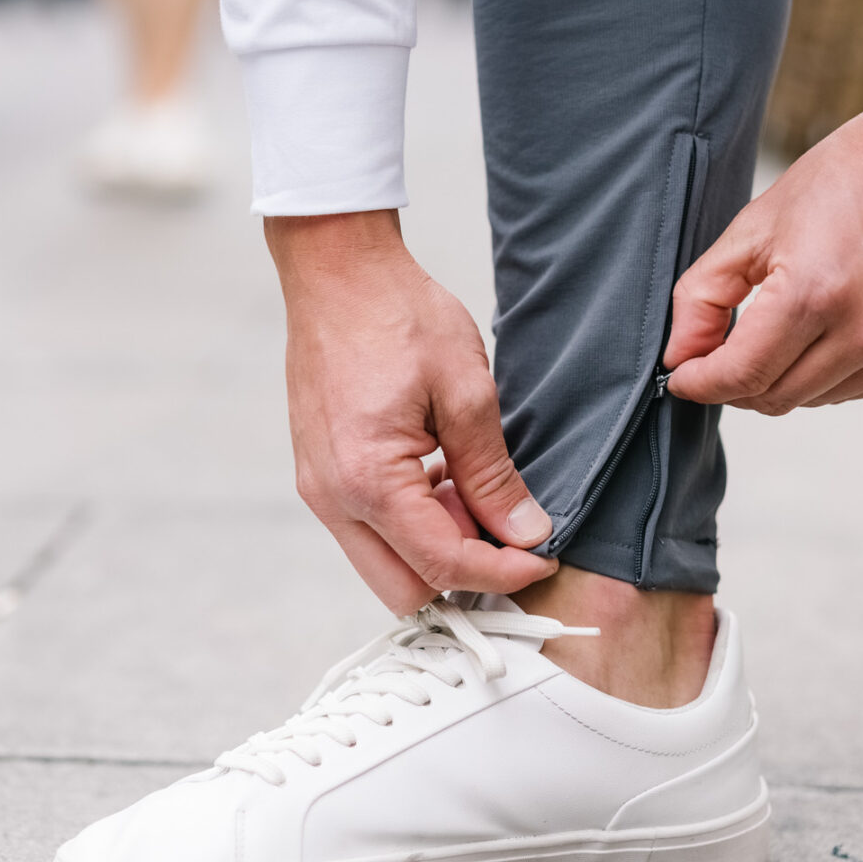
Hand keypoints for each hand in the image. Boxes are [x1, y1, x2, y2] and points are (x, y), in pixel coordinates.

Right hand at [268, 210, 557, 613]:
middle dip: (463, 575)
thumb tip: (525, 533)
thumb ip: (493, 474)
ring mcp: (319, 489)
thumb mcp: (467, 392)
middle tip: (507, 530)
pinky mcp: (319, 474)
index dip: (503, 573)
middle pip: (404, 591)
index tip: (543, 556)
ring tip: (476, 489)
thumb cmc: (397, 316)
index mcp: (368, 480)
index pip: (443, 566)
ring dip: (436, 547)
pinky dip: (411, 523)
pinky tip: (442, 475)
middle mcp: (332, 498)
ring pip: (384, 564)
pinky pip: (368, 528)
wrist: (336, 271)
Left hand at [664, 87, 862, 412]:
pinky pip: (858, 390)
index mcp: (815, 294)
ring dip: (787, 375)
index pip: (740, 377)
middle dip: (737, 381)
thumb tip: (678, 357)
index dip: (699, 382)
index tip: (682, 375)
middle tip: (724, 349)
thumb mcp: (755, 226)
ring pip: (815, 400)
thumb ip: (702, 297)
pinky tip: (836, 324)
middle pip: (774, 398)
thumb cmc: (848, 178)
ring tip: (790, 321)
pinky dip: (833, 371)